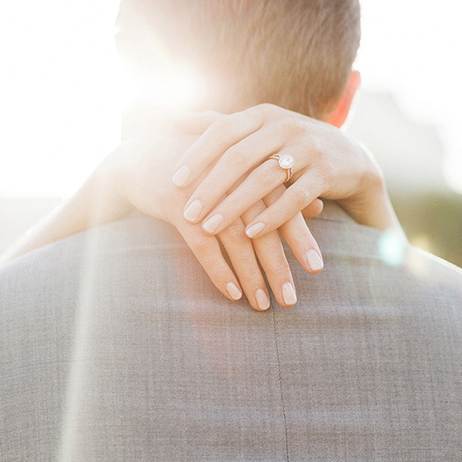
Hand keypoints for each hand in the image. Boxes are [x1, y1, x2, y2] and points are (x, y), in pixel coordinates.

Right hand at [85, 124, 324, 309]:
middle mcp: (232, 176)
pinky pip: (202, 245)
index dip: (300, 238)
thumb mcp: (241, 174)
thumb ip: (281, 190)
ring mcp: (203, 190)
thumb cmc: (202, 168)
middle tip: (292, 298)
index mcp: (250, 166)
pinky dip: (219, 270)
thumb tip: (320, 208)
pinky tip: (233, 293)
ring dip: (251, 275)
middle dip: (278, 265)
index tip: (317, 268)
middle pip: (263, 225)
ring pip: (235, 238)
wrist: (140, 157)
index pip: (282, 204)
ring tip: (264, 304)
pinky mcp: (176, 204)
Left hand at [171, 103, 401, 237]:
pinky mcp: (327, 173)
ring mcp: (308, 148)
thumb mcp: (261, 130)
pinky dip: (271, 218)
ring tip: (210, 228)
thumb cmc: (291, 147)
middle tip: (188, 213)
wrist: (351, 158)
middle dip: (210, 187)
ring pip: (264, 179)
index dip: (197, 155)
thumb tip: (172, 118)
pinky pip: (294, 198)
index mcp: (263, 114)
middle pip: (240, 157)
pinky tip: (251, 234)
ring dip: (234, 206)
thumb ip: (222, 127)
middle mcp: (285, 126)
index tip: (174, 181)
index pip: (223, 131)